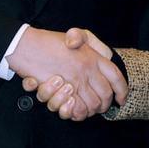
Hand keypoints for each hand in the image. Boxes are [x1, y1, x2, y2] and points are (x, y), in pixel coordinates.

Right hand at [8, 28, 125, 116]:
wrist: (26, 46)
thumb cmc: (49, 41)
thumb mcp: (74, 34)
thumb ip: (88, 41)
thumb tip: (103, 54)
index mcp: (93, 57)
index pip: (116, 77)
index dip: (122, 90)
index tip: (121, 99)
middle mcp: (87, 70)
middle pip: (105, 95)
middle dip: (105, 105)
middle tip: (100, 108)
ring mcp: (74, 81)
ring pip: (91, 105)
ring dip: (90, 110)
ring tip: (86, 109)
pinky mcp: (61, 92)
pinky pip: (76, 109)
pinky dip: (76, 113)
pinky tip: (74, 109)